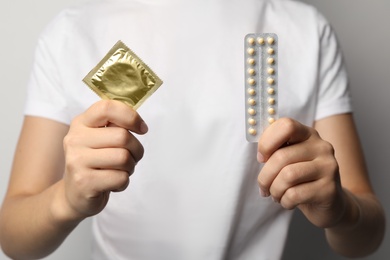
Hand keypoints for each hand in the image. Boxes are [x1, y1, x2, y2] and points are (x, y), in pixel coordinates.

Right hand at [61, 100, 146, 220]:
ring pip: (123, 158)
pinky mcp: (84, 182)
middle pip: (122, 136)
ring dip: (130, 167)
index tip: (142, 129)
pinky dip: (124, 182)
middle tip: (131, 157)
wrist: (74, 194)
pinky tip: (113, 183)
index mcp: (81, 123)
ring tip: (121, 170)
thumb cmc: (96, 163)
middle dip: (137, 149)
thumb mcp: (100, 138)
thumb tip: (139, 124)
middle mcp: (75, 139)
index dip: (131, 116)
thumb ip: (116, 126)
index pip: (107, 108)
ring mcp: (77, 161)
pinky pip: (120, 178)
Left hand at [257, 118, 345, 227]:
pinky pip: (294, 194)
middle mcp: (322, 147)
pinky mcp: (329, 189)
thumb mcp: (289, 160)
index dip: (267, 141)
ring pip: (287, 176)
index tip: (262, 158)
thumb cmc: (302, 179)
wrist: (330, 203)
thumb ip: (276, 151)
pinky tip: (287, 202)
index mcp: (308, 134)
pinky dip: (284, 201)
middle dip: (265, 176)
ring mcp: (328, 167)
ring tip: (275, 195)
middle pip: (281, 156)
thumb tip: (261, 154)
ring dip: (274, 190)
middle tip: (263, 187)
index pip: (286, 126)